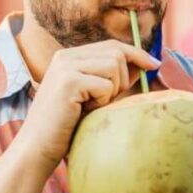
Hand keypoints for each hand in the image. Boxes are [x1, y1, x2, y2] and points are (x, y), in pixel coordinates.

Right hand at [18, 40, 159, 171]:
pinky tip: (85, 111)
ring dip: (112, 91)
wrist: (38, 147)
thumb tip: (145, 64)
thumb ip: (114, 78)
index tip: (155, 64)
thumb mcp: (93, 97)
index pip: (112, 45)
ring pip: (114, 66)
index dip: (136, 53)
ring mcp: (65, 66)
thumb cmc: (67, 126)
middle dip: (123, 78)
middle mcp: (65, 56)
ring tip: (92, 106)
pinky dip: (102, 101)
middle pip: (116, 53)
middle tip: (106, 101)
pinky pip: (105, 85)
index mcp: (69, 57)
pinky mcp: (69, 81)